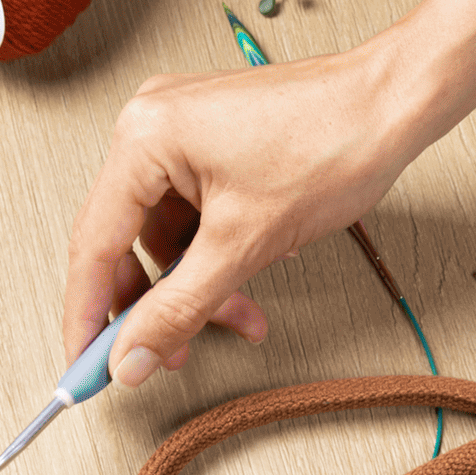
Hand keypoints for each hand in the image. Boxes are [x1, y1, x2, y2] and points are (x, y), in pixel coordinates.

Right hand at [63, 39, 423, 386]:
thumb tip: (130, 358)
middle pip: (127, 242)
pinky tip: (249, 279)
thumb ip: (179, 308)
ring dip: (196, 286)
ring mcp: (183, 134)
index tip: (81, 369)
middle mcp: (152, 127)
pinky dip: (216, 258)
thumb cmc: (332, 142)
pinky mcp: (213, 146)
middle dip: (154, 305)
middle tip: (165, 356)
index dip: (87, 315)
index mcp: (144, 137)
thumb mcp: (245, 244)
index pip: (94, 244)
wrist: (393, 105)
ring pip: (168, 237)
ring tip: (238, 317)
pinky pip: (195, 217)